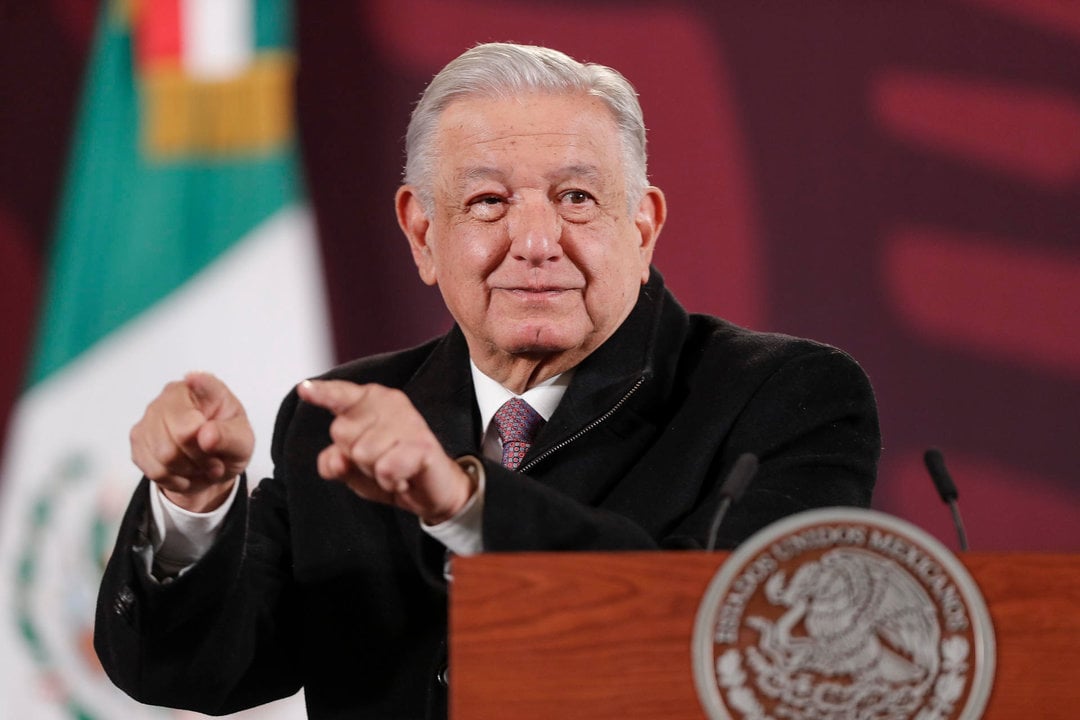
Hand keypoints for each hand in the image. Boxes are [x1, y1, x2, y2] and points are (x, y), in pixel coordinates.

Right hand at [130, 372, 253, 511]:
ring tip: (200, 466)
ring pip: (164, 455)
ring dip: (188, 470)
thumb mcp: (243, 442)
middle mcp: (172, 396)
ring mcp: (150, 416)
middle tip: (214, 462)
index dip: (197, 382)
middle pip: (180, 433)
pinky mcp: (138, 439)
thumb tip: (206, 434)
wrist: (210, 467)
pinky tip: (184, 471)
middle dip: (201, 456)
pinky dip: (174, 478)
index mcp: (204, 388)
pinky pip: (154, 469)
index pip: (200, 384)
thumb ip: (229, 437)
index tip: (193, 378)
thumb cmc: (228, 444)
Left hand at [297, 379, 472, 524]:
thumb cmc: (393, 468)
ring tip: (394, 469)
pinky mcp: (423, 444)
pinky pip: (385, 468)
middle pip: (342, 433)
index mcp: (369, 401)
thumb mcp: (353, 469)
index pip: (339, 395)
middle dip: (355, 458)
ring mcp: (408, 421)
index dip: (322, 393)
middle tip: (381, 461)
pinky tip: (404, 478)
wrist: (433, 490)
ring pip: (362, 453)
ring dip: (375, 473)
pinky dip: (390, 481)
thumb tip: (334, 460)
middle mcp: (390, 403)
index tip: (304, 389)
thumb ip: (334, 462)